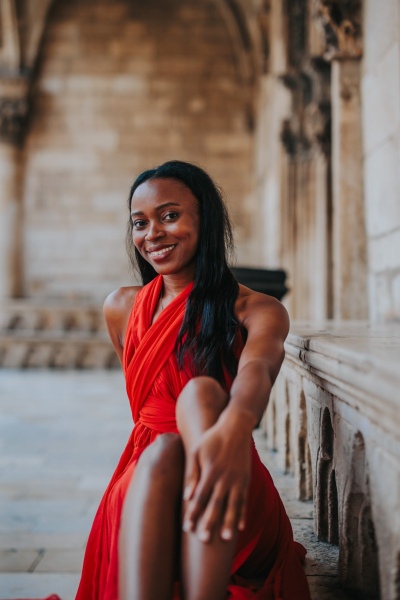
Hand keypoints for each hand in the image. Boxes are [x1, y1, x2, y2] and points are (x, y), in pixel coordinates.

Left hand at [182, 416, 251, 542]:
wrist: (235, 427)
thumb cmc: (211, 439)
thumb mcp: (197, 451)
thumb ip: (191, 473)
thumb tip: (187, 496)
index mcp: (211, 471)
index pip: (200, 497)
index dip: (193, 513)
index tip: (187, 528)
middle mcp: (225, 477)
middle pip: (216, 504)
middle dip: (210, 522)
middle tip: (204, 540)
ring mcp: (238, 479)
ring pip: (233, 505)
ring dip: (229, 522)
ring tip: (226, 539)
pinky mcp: (246, 479)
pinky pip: (244, 500)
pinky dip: (242, 514)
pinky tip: (240, 527)